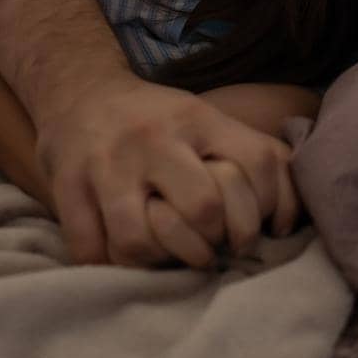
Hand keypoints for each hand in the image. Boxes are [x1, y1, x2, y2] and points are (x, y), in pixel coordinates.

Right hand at [33, 75, 297, 267]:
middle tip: (211, 248)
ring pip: (140, 241)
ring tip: (167, 258)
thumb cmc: (158, 120)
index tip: (262, 230)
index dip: (269, 209)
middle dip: (213, 242)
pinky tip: (126, 259)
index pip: (257, 164)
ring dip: (159, 261)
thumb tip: (290, 217)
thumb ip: (255, 154)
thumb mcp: (208, 120)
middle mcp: (155, 139)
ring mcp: (107, 164)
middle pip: (203, 209)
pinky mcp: (68, 186)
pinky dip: (110, 267)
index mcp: (198, 119)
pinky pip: (90, 250)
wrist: (79, 89)